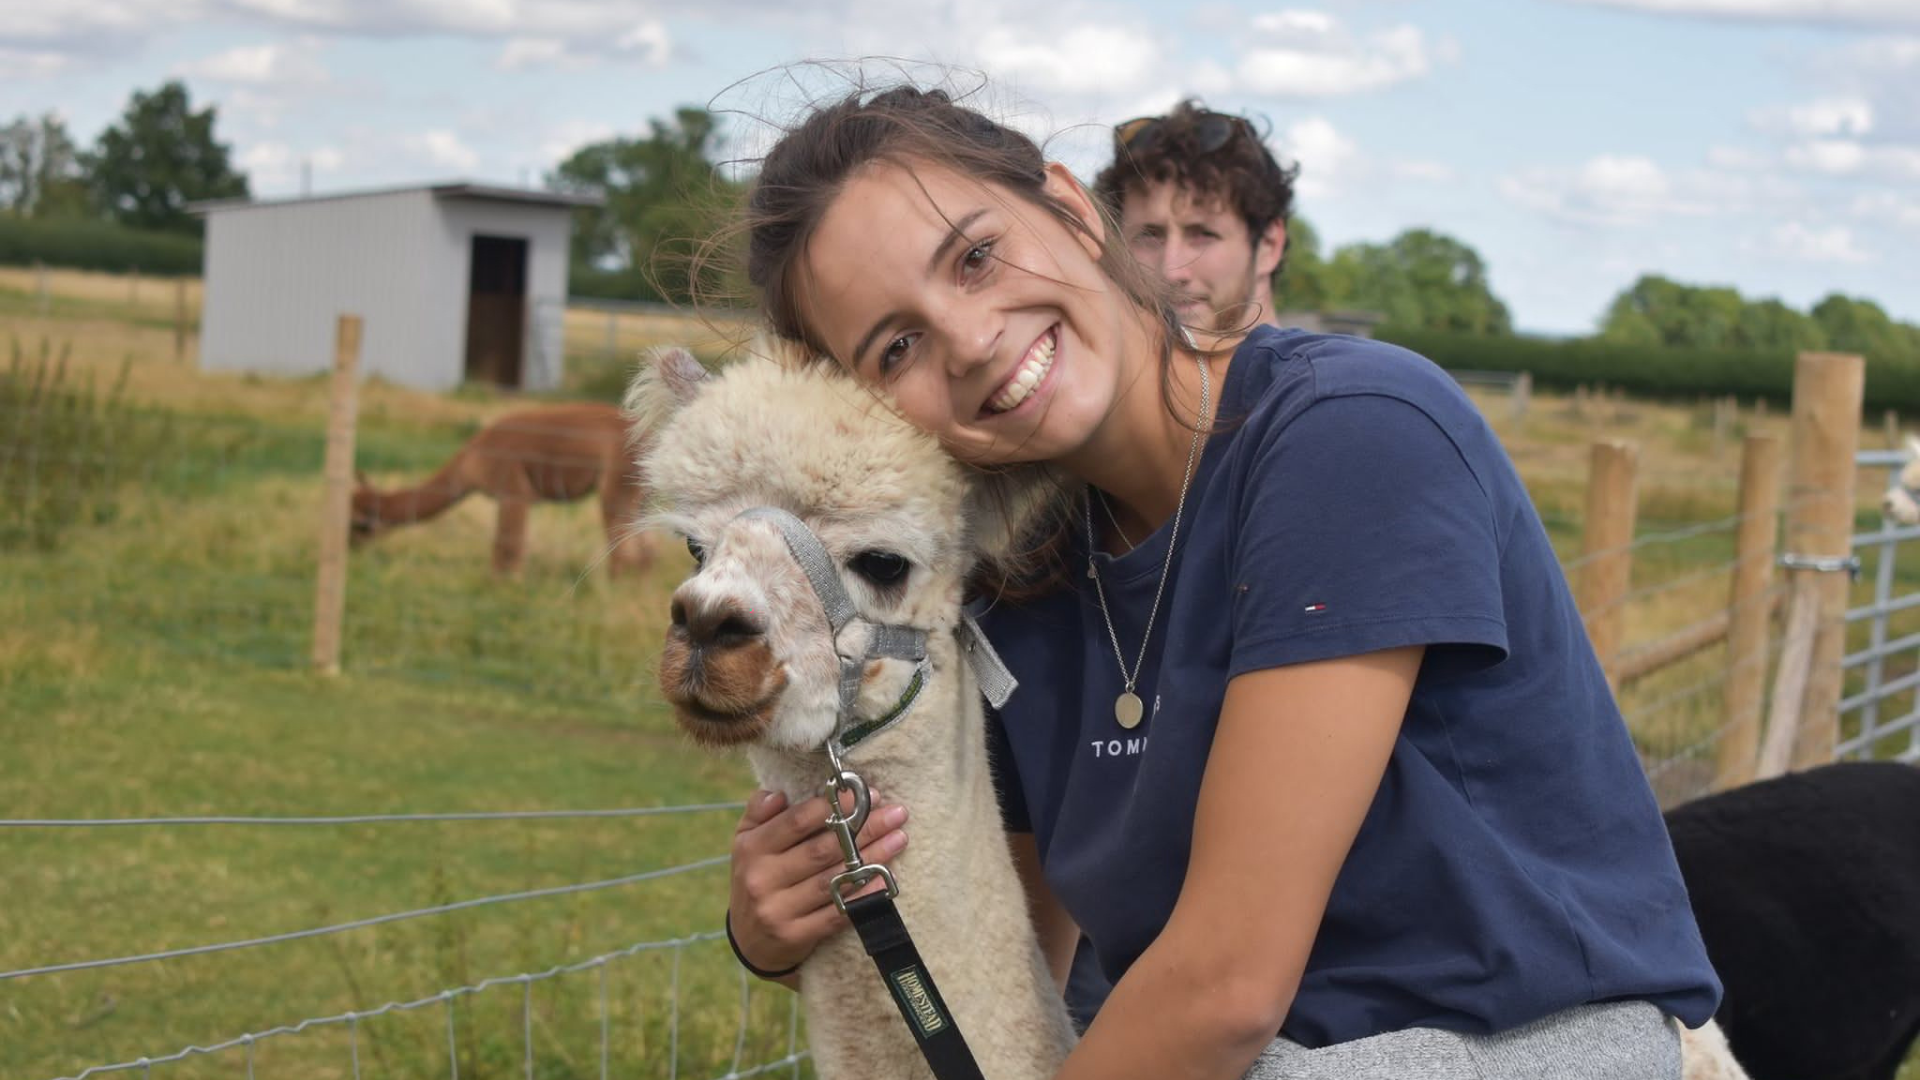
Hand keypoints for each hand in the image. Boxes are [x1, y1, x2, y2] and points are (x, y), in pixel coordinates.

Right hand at [727, 786, 908, 976]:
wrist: (749, 939)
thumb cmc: (756, 877)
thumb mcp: (746, 842)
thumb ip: (760, 813)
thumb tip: (778, 793)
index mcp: (752, 849)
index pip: (797, 822)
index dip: (835, 806)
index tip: (867, 794)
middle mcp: (762, 879)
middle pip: (822, 849)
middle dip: (864, 828)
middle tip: (896, 813)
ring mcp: (778, 910)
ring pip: (834, 879)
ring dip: (872, 858)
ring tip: (898, 839)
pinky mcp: (795, 936)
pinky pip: (837, 912)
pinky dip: (863, 895)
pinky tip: (885, 879)